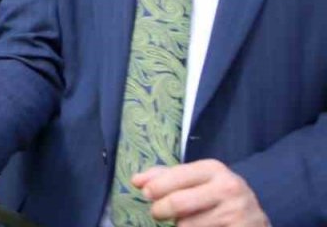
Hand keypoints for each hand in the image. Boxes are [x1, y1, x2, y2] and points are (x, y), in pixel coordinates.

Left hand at [134, 159, 267, 225]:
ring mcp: (239, 212)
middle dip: (160, 211)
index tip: (146, 194)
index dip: (155, 188)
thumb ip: (164, 177)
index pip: (174, 178)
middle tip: (157, 213)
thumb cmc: (215, 196)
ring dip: (180, 226)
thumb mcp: (194, 180)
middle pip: (178, 204)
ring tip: (190, 221)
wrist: (254, 219)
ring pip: (187, 225)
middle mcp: (229, 188)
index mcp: (214, 169)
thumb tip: (136, 180)